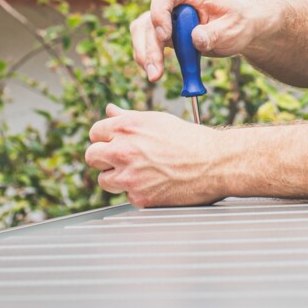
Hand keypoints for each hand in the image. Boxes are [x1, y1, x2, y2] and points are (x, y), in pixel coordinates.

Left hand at [85, 104, 225, 206]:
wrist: (215, 162)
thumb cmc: (190, 139)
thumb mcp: (157, 120)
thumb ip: (127, 117)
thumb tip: (110, 110)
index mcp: (128, 127)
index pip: (95, 133)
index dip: (105, 138)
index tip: (113, 143)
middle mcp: (124, 150)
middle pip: (92, 156)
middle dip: (103, 159)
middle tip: (122, 160)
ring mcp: (129, 175)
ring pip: (104, 180)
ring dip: (117, 178)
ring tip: (141, 172)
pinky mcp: (138, 197)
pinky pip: (126, 196)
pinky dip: (137, 192)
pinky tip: (155, 183)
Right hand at [129, 0, 269, 82]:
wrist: (241, 29)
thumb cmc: (238, 22)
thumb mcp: (232, 28)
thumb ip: (214, 33)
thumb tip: (196, 39)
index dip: (159, 12)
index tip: (165, 36)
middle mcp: (176, 3)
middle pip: (150, 18)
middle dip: (151, 46)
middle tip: (156, 71)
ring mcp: (168, 18)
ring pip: (144, 31)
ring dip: (145, 53)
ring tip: (154, 76)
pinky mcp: (167, 34)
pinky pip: (148, 42)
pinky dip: (148, 57)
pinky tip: (155, 72)